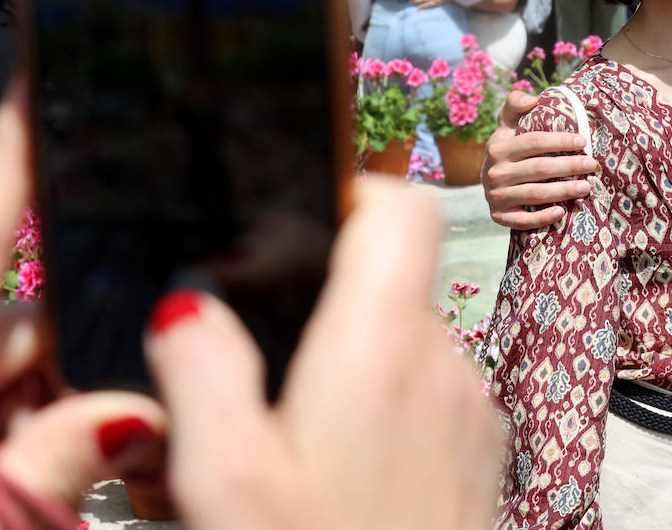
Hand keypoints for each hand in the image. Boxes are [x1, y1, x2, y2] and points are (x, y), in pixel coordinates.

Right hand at [145, 180, 501, 529]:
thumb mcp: (224, 480)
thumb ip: (199, 372)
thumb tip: (188, 304)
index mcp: (381, 344)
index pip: (404, 206)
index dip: (355, 191)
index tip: (303, 220)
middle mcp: (444, 363)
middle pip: (394, 282)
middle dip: (330, 305)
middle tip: (264, 365)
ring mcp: (473, 412)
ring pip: (410, 345)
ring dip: (358, 366)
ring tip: (294, 437)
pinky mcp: (483, 459)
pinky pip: (433, 400)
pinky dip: (391, 413)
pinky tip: (342, 476)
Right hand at [482, 89, 593, 229]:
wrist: (488, 181)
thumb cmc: (507, 148)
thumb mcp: (506, 124)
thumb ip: (515, 104)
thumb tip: (533, 100)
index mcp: (498, 147)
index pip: (533, 142)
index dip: (559, 141)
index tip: (582, 141)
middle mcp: (495, 172)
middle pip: (538, 168)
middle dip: (568, 166)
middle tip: (592, 164)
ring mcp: (496, 196)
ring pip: (535, 194)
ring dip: (562, 191)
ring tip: (586, 187)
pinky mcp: (499, 216)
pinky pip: (523, 220)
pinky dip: (542, 217)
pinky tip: (561, 212)